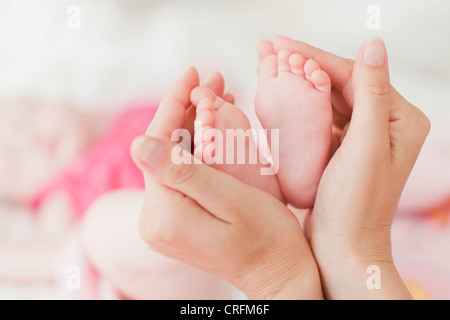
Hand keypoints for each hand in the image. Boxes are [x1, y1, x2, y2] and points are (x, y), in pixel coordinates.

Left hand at [132, 67, 322, 298]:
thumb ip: (183, 173)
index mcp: (165, 213)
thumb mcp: (230, 200)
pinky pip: (181, 172)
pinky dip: (197, 146)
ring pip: (172, 157)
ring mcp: (163, 220)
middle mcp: (155, 219)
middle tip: (214, 79)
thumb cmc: (267, 238)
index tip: (193, 72)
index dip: (173, 103)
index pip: (158, 144)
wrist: (278, 274)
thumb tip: (137, 143)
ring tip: (219, 94)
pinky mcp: (175, 219)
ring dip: (193, 124)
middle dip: (186, 108)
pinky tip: (214, 125)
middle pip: (163, 148)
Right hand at [269, 36, 429, 298]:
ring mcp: (361, 138)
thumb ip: (370, 95)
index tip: (283, 44)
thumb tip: (374, 45)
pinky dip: (300, 107)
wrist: (342, 249)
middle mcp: (384, 125)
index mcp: (400, 120)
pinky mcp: (341, 151)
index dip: (317, 57)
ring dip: (300, 83)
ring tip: (270, 65)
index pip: (356, 76)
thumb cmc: (356, 207)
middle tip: (270, 48)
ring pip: (328, 100)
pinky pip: (320, 120)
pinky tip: (281, 96)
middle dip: (305, 65)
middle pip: (341, 84)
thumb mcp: (365, 148)